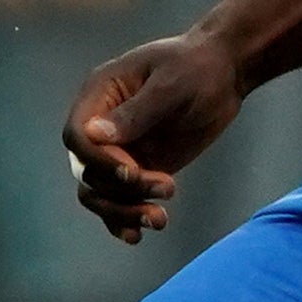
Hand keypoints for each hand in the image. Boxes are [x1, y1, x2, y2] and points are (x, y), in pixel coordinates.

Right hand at [65, 29, 242, 244]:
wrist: (224, 73)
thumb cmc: (196, 67)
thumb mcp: (170, 84)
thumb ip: (135, 112)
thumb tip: (94, 134)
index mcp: (99, 96)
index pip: (78, 137)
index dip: (98, 160)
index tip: (132, 170)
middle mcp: (101, 127)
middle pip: (87, 171)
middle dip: (121, 189)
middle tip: (167, 187)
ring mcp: (119, 150)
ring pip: (100, 192)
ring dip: (124, 211)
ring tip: (160, 219)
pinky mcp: (139, 169)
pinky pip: (120, 200)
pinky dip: (124, 220)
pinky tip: (139, 234)